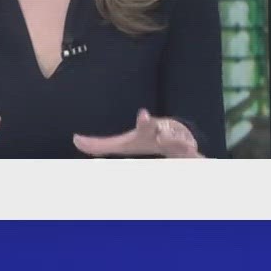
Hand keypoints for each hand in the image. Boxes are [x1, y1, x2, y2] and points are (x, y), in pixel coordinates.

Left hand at [73, 109, 202, 157]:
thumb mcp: (123, 144)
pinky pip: (195, 156)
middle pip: (165, 132)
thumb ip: (99, 144)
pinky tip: (195, 153)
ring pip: (181, 143)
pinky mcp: (191, 154)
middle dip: (164, 131)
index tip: (143, 114)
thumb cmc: (145, 141)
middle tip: (159, 131)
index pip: (145, 127)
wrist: (178, 139)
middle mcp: (164, 135)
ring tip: (179, 144)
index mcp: (148, 132)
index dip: (144, 122)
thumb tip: (75, 140)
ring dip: (179, 143)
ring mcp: (178, 143)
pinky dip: (195, 156)